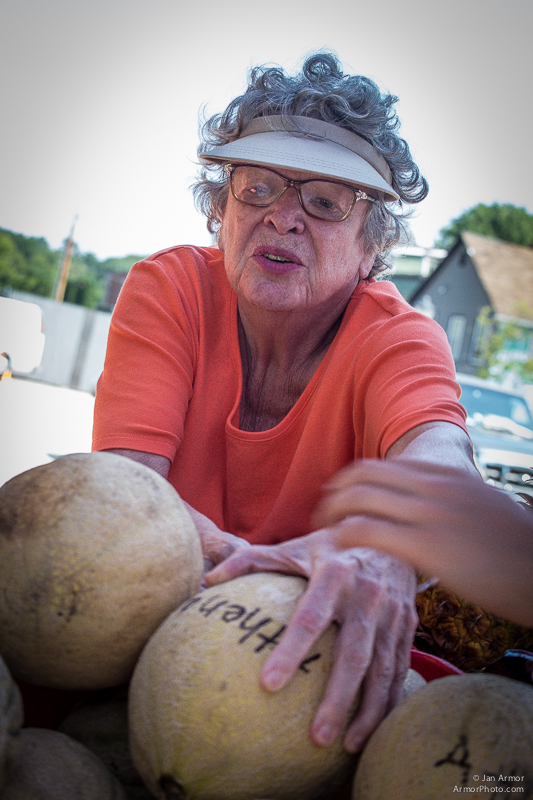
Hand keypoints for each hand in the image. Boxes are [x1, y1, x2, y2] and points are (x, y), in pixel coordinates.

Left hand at [204, 529, 417, 751]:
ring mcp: (392, 613)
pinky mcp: (407, 627)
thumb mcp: (293, 547)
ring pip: (382, 669)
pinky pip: (399, 669)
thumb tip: (207, 581)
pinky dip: (388, 701)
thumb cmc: (331, 548)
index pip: (310, 618)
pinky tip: (373, 728)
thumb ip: (250, 560)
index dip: (290, 651)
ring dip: (367, 711)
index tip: (268, 684)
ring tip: (346, 745)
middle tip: (316, 737)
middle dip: (337, 699)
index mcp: (335, 574)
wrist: (390, 536)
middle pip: (353, 654)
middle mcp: (367, 595)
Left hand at [313, 459, 532, 626]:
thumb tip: (433, 508)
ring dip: (331, 513)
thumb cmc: (515, 547)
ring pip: (358, 499)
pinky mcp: (428, 546)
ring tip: (322, 531)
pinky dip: (343, 536)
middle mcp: (433, 486)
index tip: (339, 496)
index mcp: (445, 474)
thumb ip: (452, 499)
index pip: (381, 466)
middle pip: (362, 475)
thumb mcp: (482, 506)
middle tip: (322, 513)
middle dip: (333, 492)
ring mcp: (429, 513)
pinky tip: (337, 547)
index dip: (352, 480)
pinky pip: (368, 531)